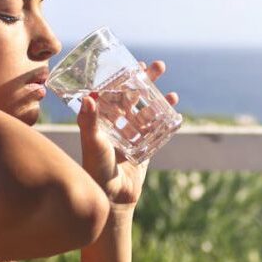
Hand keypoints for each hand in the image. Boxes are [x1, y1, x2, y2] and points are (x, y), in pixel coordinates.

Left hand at [76, 61, 178, 205]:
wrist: (113, 197)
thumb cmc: (96, 169)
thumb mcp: (92, 142)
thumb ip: (89, 121)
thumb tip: (88, 97)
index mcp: (101, 121)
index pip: (112, 94)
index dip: (122, 79)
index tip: (132, 64)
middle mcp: (116, 126)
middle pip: (132, 98)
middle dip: (144, 82)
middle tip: (158, 67)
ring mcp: (131, 135)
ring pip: (146, 111)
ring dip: (157, 97)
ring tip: (168, 86)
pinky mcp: (145, 147)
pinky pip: (157, 128)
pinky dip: (165, 116)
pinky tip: (173, 104)